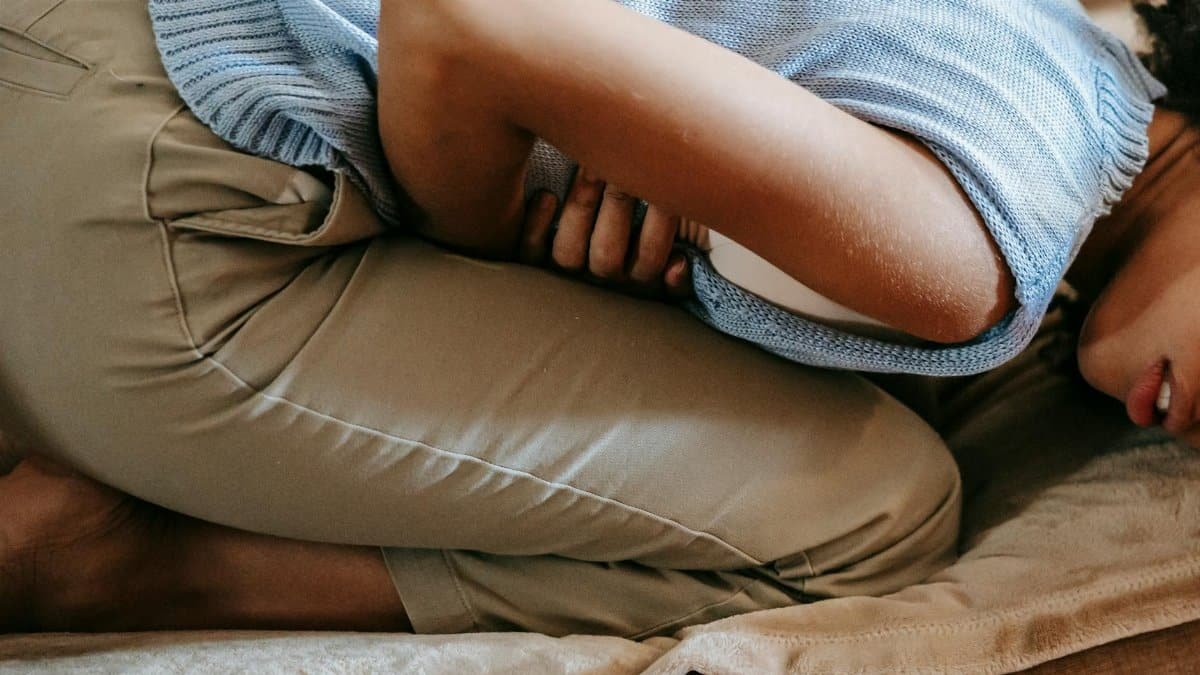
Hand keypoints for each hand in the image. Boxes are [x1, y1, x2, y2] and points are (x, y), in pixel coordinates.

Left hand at [520, 168, 693, 298]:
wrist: (607, 160)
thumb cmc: (657, 188)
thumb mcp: (683, 214)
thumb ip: (689, 245)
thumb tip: (676, 266)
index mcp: (641, 272)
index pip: (646, 272)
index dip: (651, 244)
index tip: (658, 196)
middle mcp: (605, 275)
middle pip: (606, 263)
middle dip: (616, 209)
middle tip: (620, 166)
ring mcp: (571, 268)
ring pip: (568, 258)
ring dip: (580, 209)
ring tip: (590, 167)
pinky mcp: (537, 252)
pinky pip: (532, 252)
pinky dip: (538, 226)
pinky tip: (548, 196)